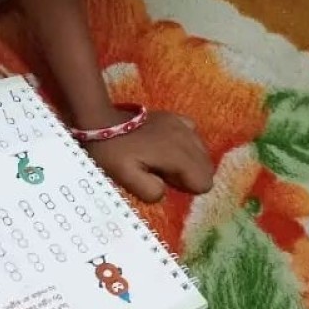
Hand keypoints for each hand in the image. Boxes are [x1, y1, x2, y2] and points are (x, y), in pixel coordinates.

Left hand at [86, 111, 213, 201]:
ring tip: (164, 162)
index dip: (187, 188)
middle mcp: (186, 138)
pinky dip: (187, 145)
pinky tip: (169, 147)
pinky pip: (194, 135)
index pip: (204, 182)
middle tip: (163, 174)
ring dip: (190, 162)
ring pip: (203, 153)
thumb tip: (164, 191)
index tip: (166, 182)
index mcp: (177, 155)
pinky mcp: (176, 118)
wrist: (101, 121)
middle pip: (207, 168)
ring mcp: (183, 125)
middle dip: (190, 176)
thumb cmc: (112, 153)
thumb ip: (149, 190)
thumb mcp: (125, 177)